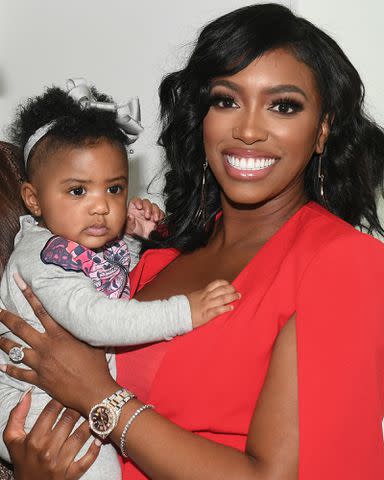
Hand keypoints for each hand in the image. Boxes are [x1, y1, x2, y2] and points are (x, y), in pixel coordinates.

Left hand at [0, 275, 118, 416]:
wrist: (94, 391)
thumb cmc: (96, 366)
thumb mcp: (92, 342)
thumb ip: (81, 330)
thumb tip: (82, 318)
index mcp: (59, 335)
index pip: (40, 310)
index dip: (29, 295)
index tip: (18, 283)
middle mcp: (46, 347)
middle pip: (20, 328)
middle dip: (6, 318)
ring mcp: (40, 364)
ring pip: (15, 350)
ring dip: (3, 343)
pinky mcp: (39, 380)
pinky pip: (19, 374)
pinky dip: (9, 370)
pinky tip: (1, 367)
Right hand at [4, 391, 99, 479]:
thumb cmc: (23, 460)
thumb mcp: (13, 440)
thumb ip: (17, 417)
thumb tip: (27, 395)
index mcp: (34, 439)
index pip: (51, 411)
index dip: (61, 397)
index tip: (68, 391)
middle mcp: (48, 450)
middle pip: (69, 419)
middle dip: (78, 406)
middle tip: (85, 397)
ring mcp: (61, 463)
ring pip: (81, 436)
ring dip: (90, 422)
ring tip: (96, 411)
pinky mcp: (71, 475)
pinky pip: (87, 460)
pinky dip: (95, 449)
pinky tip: (99, 438)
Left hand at [125, 197, 164, 237]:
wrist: (142, 239)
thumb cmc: (134, 232)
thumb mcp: (129, 228)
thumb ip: (129, 221)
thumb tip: (130, 216)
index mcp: (134, 209)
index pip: (136, 200)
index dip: (138, 201)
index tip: (139, 207)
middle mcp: (142, 209)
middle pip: (146, 202)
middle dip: (148, 208)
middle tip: (147, 216)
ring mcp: (150, 212)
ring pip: (154, 206)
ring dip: (155, 211)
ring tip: (155, 219)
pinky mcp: (157, 216)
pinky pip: (161, 212)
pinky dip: (161, 215)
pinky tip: (159, 220)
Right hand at [187, 280, 240, 327]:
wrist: (176, 314)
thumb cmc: (184, 306)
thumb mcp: (193, 296)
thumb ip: (201, 295)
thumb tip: (207, 293)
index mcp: (203, 292)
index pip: (215, 284)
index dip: (224, 283)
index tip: (229, 284)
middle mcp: (206, 297)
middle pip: (221, 290)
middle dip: (231, 289)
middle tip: (237, 291)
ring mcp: (206, 306)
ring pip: (221, 299)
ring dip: (231, 297)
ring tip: (237, 297)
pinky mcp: (206, 315)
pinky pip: (217, 310)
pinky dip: (225, 308)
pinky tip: (231, 308)